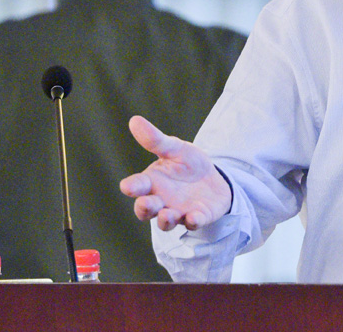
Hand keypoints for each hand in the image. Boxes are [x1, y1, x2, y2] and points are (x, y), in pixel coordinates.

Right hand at [119, 115, 232, 230]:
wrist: (213, 178)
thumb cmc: (187, 164)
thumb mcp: (174, 149)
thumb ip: (156, 140)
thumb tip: (135, 120)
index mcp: (152, 182)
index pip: (136, 186)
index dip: (132, 187)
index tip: (129, 186)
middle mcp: (161, 200)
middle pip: (146, 210)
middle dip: (144, 208)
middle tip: (146, 203)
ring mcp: (178, 211)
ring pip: (166, 222)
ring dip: (165, 220)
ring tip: (167, 214)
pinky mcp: (198, 216)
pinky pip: (193, 222)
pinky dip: (193, 221)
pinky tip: (194, 217)